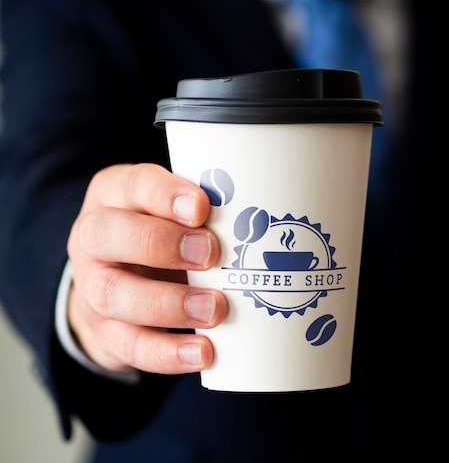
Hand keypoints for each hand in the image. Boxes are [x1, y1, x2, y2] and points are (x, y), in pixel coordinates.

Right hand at [67, 163, 227, 374]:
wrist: (120, 288)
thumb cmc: (162, 237)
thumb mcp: (174, 213)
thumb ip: (206, 212)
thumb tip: (266, 222)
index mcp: (114, 197)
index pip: (131, 185)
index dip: (164, 195)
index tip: (202, 207)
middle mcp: (93, 239)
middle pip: (106, 235)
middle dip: (161, 244)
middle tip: (211, 255)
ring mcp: (92, 288)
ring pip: (112, 295)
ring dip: (168, 304)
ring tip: (215, 310)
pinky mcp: (105, 333)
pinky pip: (129, 346)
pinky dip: (168, 353)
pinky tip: (204, 352)